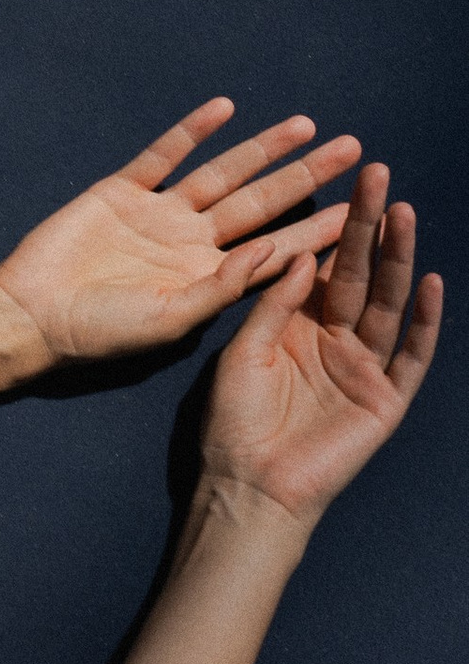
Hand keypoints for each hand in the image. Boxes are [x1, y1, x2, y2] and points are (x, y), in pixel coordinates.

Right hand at [0, 99, 359, 367]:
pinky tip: (224, 109)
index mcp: (206, 278)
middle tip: (354, 150)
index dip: (318, 230)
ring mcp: (157, 213)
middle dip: (307, 177)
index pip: (275, 247)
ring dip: (262, 148)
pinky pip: (164, 155)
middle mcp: (189, 241)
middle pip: (261, 201)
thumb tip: (276, 253)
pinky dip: (193, 131)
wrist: (30, 315)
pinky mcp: (121, 191)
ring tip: (306, 125)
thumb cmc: (98, 333)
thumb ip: (222, 287)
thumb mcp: (169, 321)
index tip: (361, 213)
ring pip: (222, 172)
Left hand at [201, 164, 440, 528]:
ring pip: (387, 302)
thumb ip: (271, 305)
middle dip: (369, 226)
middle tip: (379, 176)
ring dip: (397, 258)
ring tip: (403, 212)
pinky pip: (411, 354)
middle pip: (359, 273)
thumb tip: (301, 254)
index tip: (345, 182)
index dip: (335, 227)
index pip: (324, 266)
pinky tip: (430, 283)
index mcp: (298, 326)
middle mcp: (336, 340)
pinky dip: (422, 320)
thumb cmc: (234, 425)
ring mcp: (365, 367)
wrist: (248, 488)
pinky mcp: (386, 399)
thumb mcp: (242, 353)